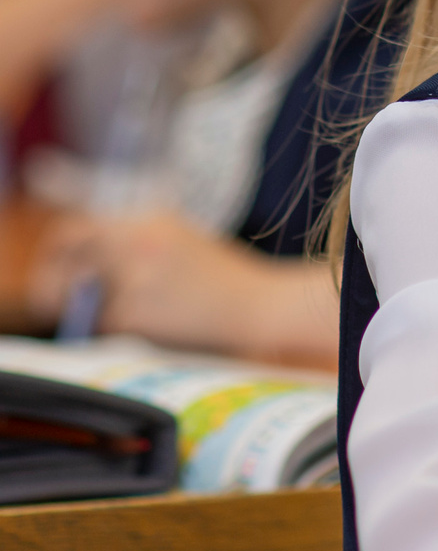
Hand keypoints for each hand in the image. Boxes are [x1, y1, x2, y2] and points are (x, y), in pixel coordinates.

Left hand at [32, 210, 334, 366]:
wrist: (262, 305)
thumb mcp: (180, 239)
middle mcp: (136, 244)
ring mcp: (135, 279)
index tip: (66, 269)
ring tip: (141, 310)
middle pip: (69, 262)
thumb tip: (85, 258)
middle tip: (75, 300)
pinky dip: (127, 328)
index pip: (76, 231)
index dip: (62, 252)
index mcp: (148, 222)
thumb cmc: (225, 278)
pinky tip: (165, 323)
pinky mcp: (136, 314)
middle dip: (62, 282)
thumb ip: (134, 241)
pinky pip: (110, 324)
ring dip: (101, 308)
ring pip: (86, 299)